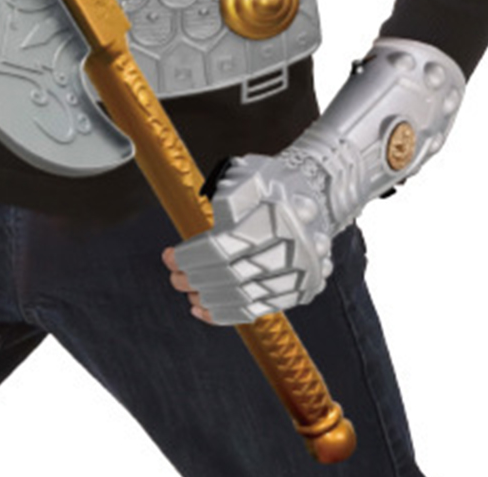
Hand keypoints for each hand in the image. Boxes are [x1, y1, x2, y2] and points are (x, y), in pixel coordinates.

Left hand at [163, 154, 334, 325]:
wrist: (318, 195)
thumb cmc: (277, 181)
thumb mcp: (253, 173)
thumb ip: (232, 192)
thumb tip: (213, 215)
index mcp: (280, 216)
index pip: (224, 247)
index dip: (192, 256)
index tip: (169, 257)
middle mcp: (295, 250)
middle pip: (234, 275)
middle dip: (197, 279)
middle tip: (174, 278)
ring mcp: (301, 275)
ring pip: (246, 297)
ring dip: (210, 299)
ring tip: (188, 293)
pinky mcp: (301, 291)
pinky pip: (260, 310)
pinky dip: (229, 313)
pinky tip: (204, 310)